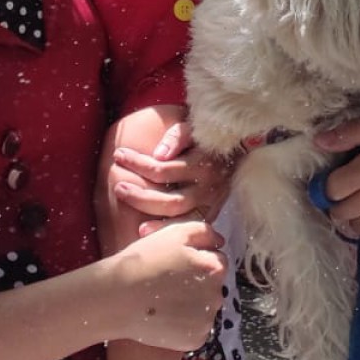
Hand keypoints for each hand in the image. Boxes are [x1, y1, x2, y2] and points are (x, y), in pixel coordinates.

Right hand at [106, 220, 227, 350]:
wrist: (116, 298)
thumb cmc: (143, 261)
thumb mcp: (173, 233)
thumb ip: (203, 232)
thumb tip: (220, 241)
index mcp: (215, 269)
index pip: (217, 260)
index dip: (196, 259)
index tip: (176, 263)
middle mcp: (217, 297)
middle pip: (212, 285)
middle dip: (196, 281)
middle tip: (168, 280)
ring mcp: (206, 321)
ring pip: (204, 308)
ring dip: (191, 303)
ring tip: (163, 299)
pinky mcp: (195, 340)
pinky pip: (195, 328)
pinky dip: (184, 324)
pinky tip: (164, 316)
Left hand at [113, 119, 235, 231]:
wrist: (241, 147)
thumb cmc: (209, 136)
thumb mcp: (195, 128)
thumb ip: (177, 137)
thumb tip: (159, 154)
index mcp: (202, 163)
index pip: (163, 169)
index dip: (138, 163)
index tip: (119, 155)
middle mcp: (207, 187)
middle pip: (169, 199)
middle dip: (140, 196)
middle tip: (118, 187)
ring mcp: (210, 204)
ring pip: (178, 216)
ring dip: (149, 213)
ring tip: (129, 210)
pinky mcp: (211, 214)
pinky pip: (188, 226)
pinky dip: (167, 229)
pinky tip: (145, 231)